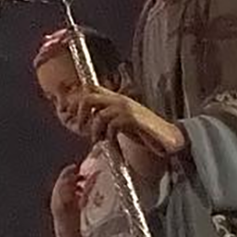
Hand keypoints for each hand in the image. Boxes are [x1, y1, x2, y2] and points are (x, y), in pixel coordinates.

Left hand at [59, 87, 186, 167]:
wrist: (169, 137)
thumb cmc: (146, 132)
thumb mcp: (123, 123)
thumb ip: (108, 120)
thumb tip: (89, 125)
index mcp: (116, 97)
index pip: (89, 88)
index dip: (75, 98)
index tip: (67, 112)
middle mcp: (119, 98)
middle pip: (88, 95)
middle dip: (79, 111)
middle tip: (80, 128)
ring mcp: (126, 107)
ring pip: (99, 114)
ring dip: (95, 131)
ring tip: (98, 142)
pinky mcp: (133, 119)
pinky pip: (112, 127)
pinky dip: (110, 140)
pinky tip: (114, 148)